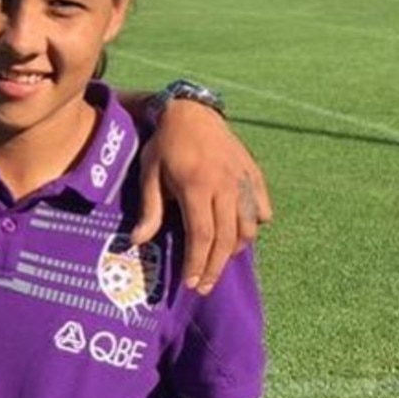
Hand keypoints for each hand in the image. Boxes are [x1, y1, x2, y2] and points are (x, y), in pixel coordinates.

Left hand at [131, 100, 271, 294]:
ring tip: (217, 261)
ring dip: (235, 250)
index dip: (197, 263)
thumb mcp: (150, 173)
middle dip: (215, 268)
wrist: (193, 111)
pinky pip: (261, 210)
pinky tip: (239, 233)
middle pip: (227, 240)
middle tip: (203, 286)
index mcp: (197, 187)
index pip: (202, 236)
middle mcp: (225, 187)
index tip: (191, 283)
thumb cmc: (165, 144)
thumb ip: (149, 209)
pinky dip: (253, 226)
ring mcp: (243, 181)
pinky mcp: (254, 176)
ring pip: (248, 229)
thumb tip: (136, 242)